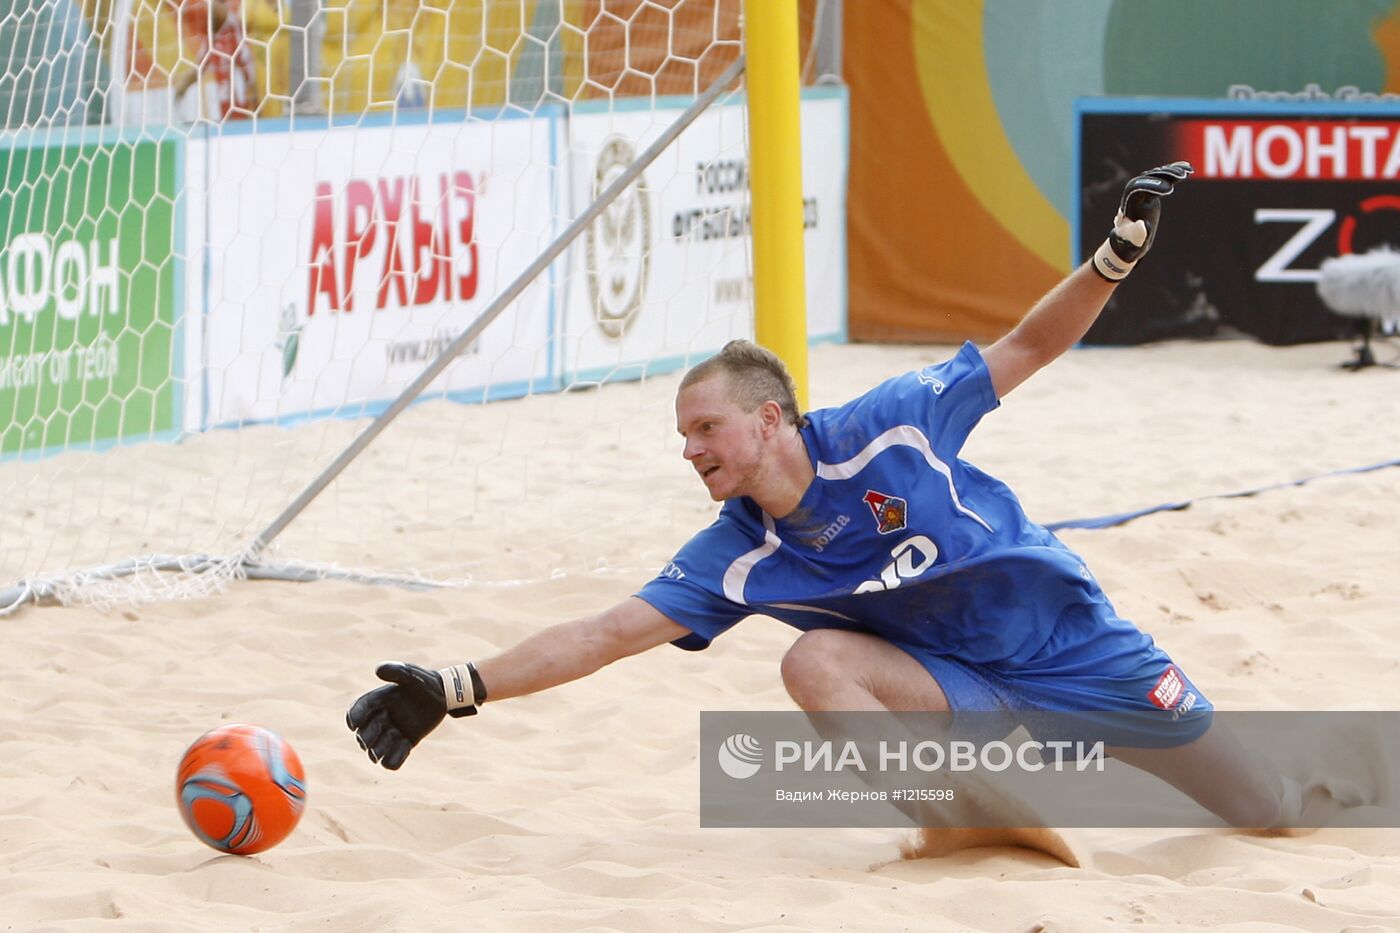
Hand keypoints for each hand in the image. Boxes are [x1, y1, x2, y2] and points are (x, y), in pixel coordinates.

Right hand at [346, 661, 447, 769]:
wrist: (444, 695)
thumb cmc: (424, 682)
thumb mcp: (411, 674)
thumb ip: (396, 671)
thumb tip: (377, 670)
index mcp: (378, 701)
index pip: (357, 711)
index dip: (353, 717)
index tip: (354, 724)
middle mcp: (381, 719)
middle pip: (363, 736)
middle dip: (366, 738)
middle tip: (377, 734)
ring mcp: (391, 733)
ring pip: (375, 751)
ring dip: (379, 750)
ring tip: (396, 737)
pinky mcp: (404, 744)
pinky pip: (392, 762)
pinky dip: (395, 758)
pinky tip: (407, 745)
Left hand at [1092, 161, 1191, 280]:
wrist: (1127, 241)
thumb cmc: (1129, 243)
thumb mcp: (1133, 241)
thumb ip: (1136, 235)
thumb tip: (1143, 225)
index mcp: (1130, 204)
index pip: (1138, 189)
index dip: (1153, 186)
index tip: (1170, 189)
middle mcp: (1135, 195)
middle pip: (1148, 178)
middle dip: (1164, 175)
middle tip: (1182, 175)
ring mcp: (1143, 193)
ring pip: (1156, 176)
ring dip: (1171, 171)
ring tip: (1187, 170)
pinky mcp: (1151, 193)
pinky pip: (1162, 179)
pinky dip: (1173, 173)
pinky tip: (1187, 168)